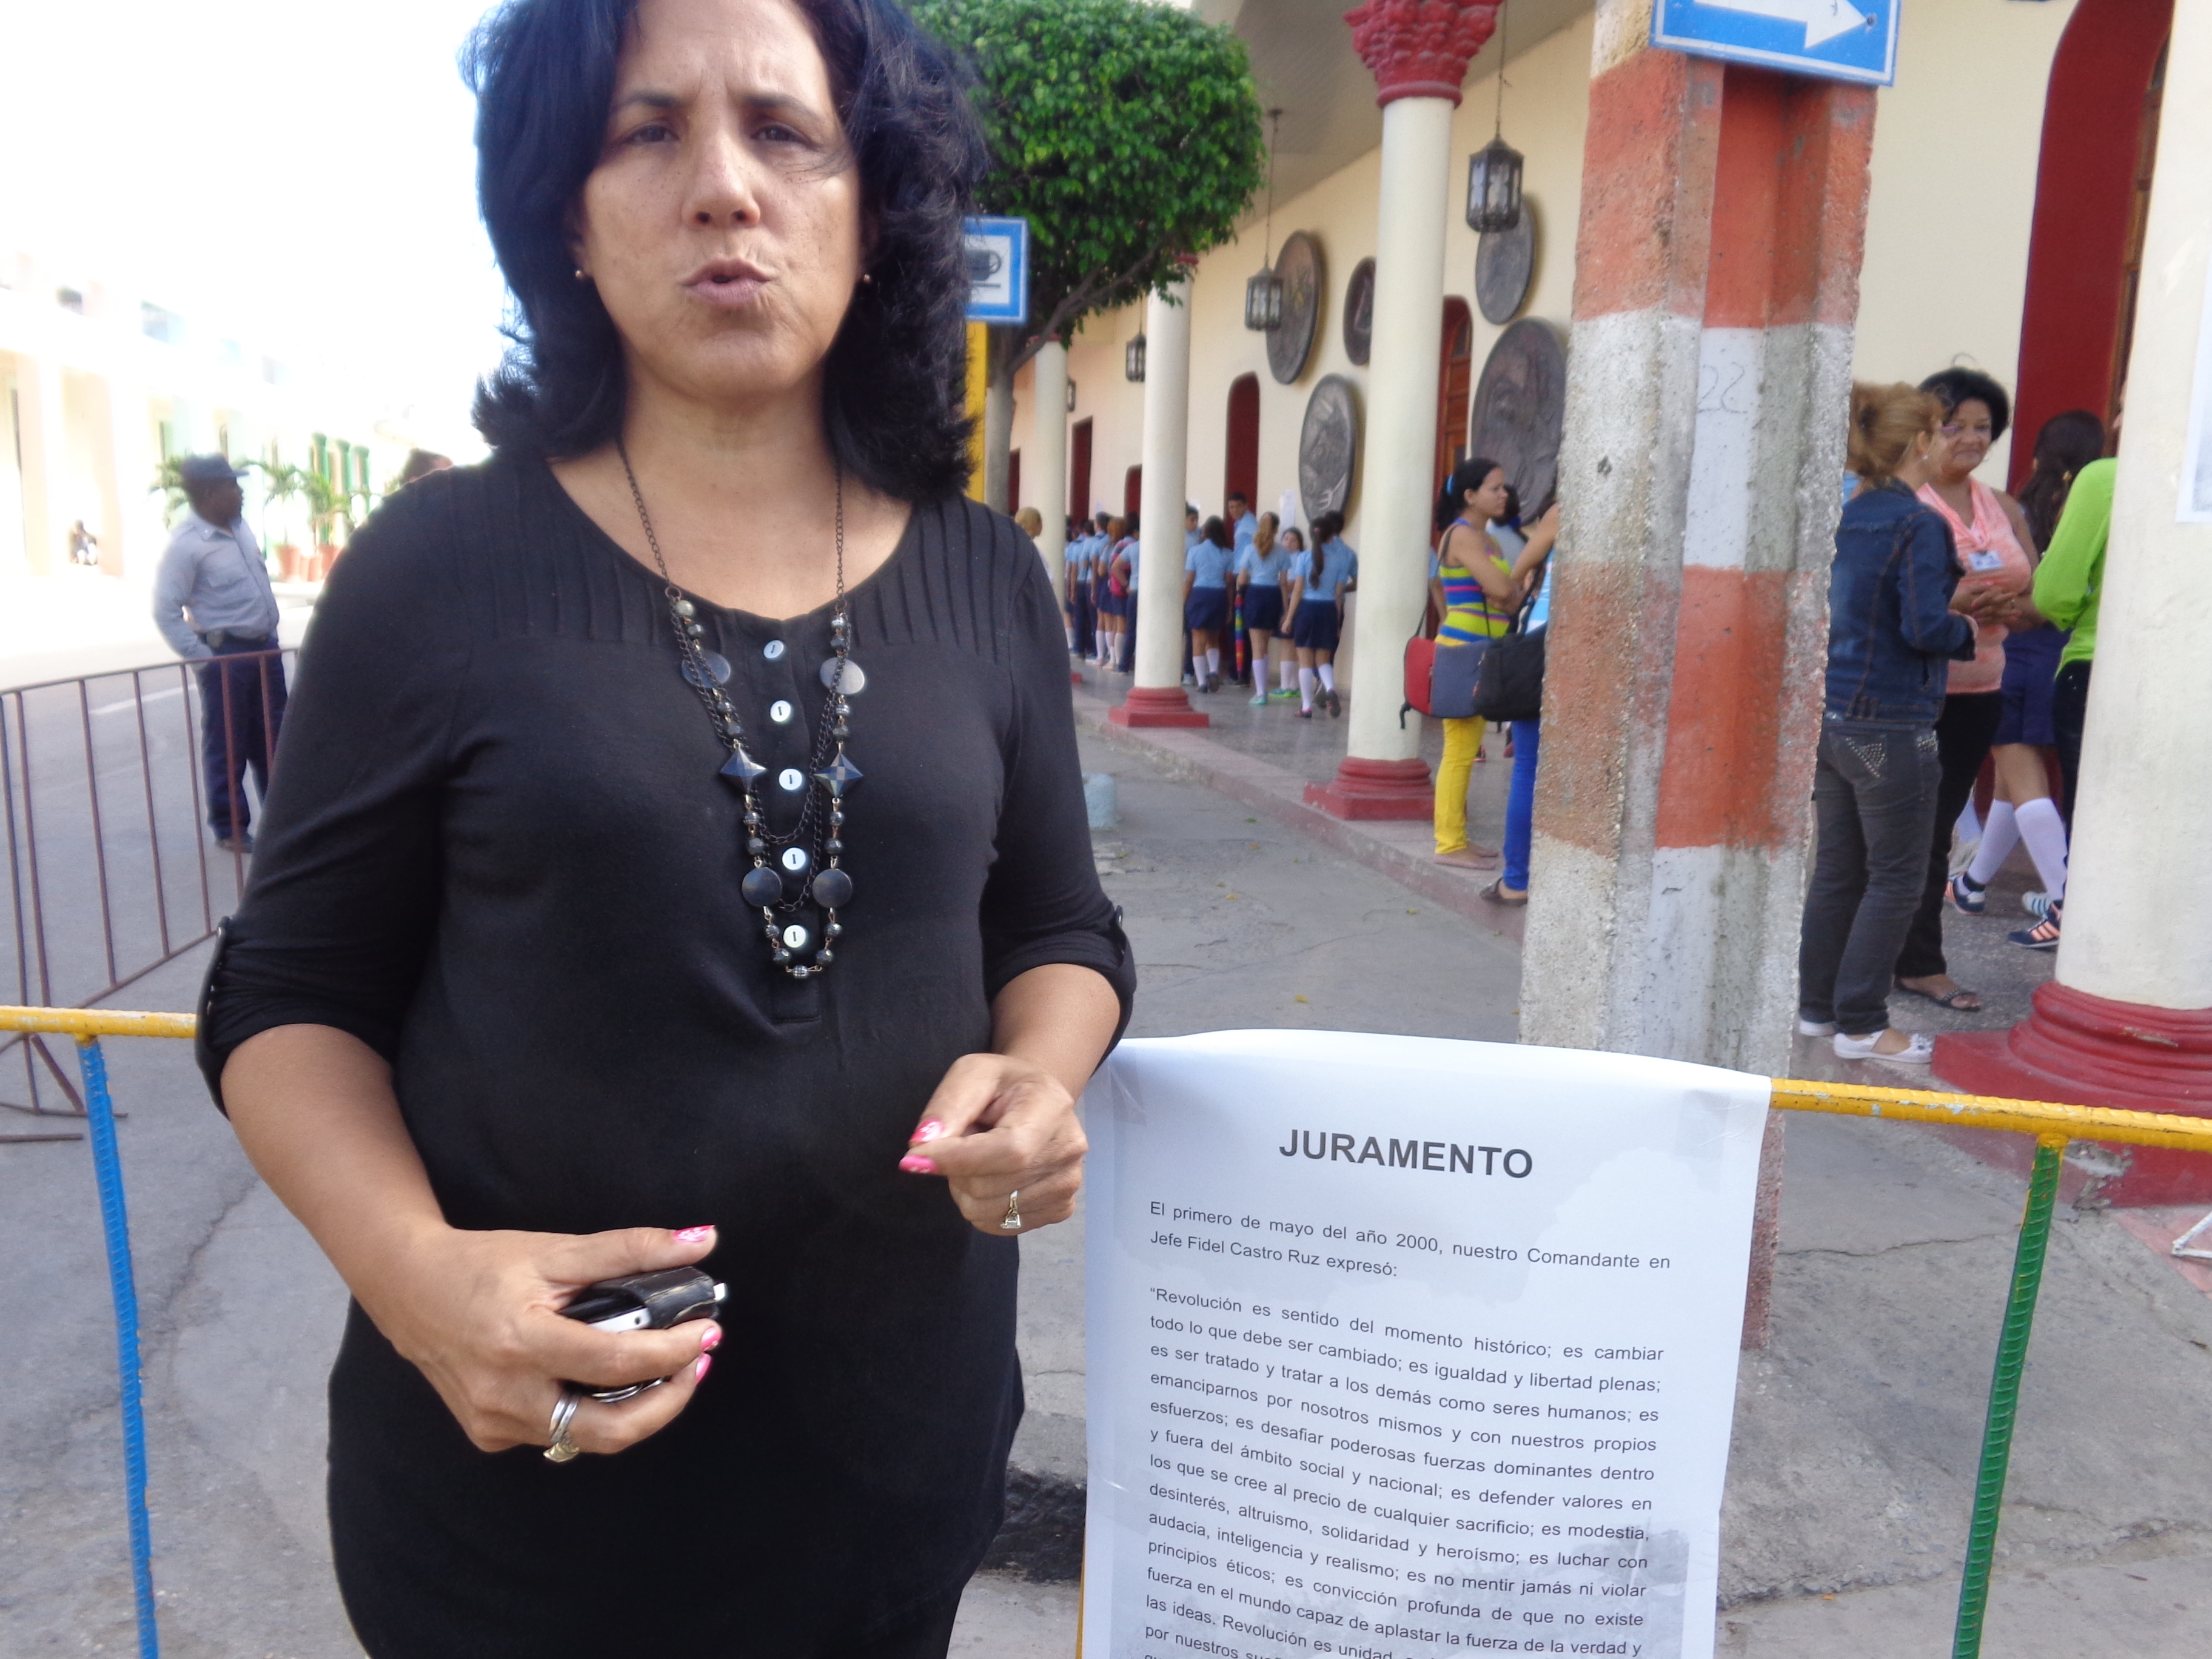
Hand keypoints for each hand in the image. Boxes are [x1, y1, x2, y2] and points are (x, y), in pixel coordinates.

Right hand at [359, 1222, 722, 1454]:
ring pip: (587, 1437)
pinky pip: (557, 1434)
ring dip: (637, 1409)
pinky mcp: (489, 1435)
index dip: (674, 1352)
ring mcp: (494, 1424)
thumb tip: (704, 1240)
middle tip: (697, 1365)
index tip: (708, 1332)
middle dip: (668, 1402)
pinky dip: (593, 1411)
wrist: (409, 1289)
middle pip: (609, 1430)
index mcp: (521, 1342)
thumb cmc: (484, 1265)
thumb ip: (631, 1250)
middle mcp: (505, 1395)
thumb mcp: (556, 1250)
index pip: (617, 1362)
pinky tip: (608, 1379)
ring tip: (666, 1370)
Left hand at [900, 1053, 1087, 1235]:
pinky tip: (994, 1176)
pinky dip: (981, 1206)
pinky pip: (997, 1225)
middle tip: (962, 1141)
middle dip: (955, 1169)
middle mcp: (1069, 1149)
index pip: (1008, 1151)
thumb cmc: (1001, 1085)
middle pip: (989, 1186)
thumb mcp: (971, 1074)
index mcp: (1052, 1107)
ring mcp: (1068, 1185)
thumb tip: (922, 1145)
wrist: (1037, 1101)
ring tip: (980, 1156)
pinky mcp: (1060, 1210)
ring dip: (966, 1188)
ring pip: (986, 1211)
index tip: (913, 1159)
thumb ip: (947, 1105)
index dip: (957, 1160)